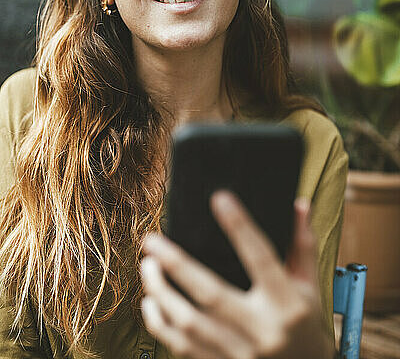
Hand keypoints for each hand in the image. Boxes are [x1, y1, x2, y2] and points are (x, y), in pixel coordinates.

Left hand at [140, 192, 334, 358]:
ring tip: (147, 265)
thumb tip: (299, 204)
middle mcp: (262, 331)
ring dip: (161, 292)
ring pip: (188, 324)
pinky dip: (160, 324)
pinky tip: (150, 301)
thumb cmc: (304, 323)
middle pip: (211, 294)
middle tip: (151, 240)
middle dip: (176, 265)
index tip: (219, 198)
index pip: (262, 258)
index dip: (240, 227)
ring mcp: (239, 354)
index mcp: (287, 304)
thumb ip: (302, 245)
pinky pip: (181, 348)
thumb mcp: (310, 285)